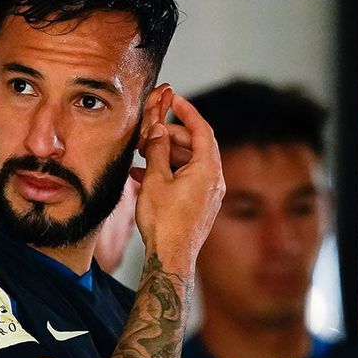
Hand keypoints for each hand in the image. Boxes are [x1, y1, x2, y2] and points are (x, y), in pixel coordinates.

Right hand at [132, 86, 224, 274]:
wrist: (171, 256)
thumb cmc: (164, 221)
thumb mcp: (155, 179)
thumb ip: (157, 150)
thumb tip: (157, 129)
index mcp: (207, 169)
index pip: (201, 129)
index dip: (187, 111)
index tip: (175, 100)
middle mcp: (214, 180)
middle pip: (196, 145)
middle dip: (172, 136)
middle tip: (150, 133)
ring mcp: (209, 194)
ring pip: (190, 163)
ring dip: (168, 155)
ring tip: (143, 155)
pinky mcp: (201, 205)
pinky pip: (187, 179)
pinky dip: (170, 172)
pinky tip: (145, 176)